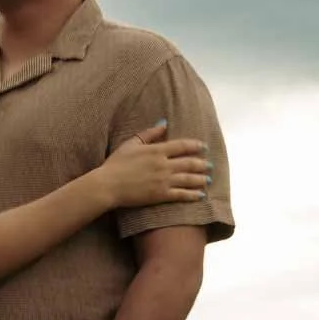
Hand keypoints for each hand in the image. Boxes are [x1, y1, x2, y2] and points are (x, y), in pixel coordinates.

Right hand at [96, 121, 210, 208]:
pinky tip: (200, 195)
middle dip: (202, 164)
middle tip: (210, 166)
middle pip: (189, 163)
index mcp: (156, 150)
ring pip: (188, 179)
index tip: (204, 147)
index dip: (195, 146)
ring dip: (201, 179)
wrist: (108, 185)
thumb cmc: (116, 163)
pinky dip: (193, 195)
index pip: (182, 146)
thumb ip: (149, 133)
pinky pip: (181, 194)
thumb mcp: (131, 143)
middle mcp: (163, 165)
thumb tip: (164, 124)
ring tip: (208, 180)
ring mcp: (163, 181)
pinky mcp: (161, 195)